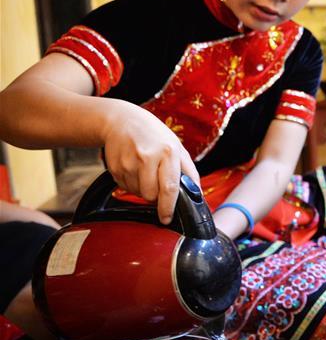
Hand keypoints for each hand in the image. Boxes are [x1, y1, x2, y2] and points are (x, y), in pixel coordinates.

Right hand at [101, 102, 199, 223]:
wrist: (121, 120)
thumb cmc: (154, 135)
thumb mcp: (177, 147)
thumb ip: (189, 171)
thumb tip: (197, 194)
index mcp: (167, 152)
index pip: (169, 187)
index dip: (168, 207)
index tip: (167, 218)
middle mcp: (147, 157)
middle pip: (151, 195)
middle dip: (156, 196)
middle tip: (157, 181)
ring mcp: (128, 163)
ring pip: (137, 193)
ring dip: (143, 189)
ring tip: (145, 171)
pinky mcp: (114, 167)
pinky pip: (125, 188)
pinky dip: (132, 184)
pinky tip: (134, 169)